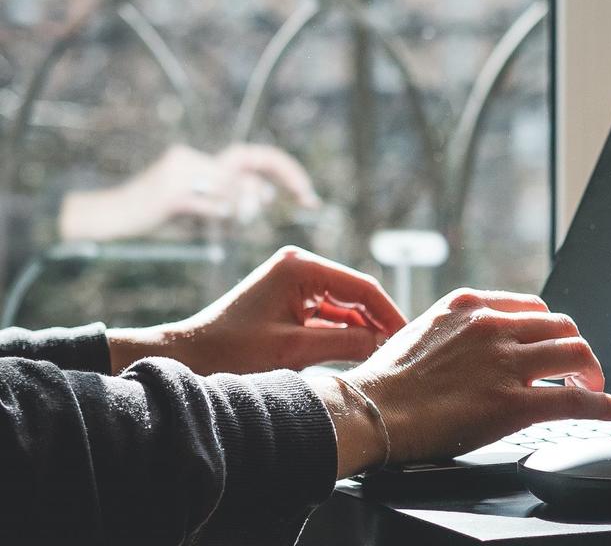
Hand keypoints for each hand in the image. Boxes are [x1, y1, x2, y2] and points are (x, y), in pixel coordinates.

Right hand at [58, 143, 321, 241]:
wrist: (106, 219)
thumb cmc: (153, 217)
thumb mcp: (196, 206)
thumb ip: (228, 198)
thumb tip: (264, 196)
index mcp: (200, 160)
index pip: (253, 156)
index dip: (285, 171)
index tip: (309, 195)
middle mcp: (192, 159)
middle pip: (251, 164)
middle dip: (285, 179)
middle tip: (306, 200)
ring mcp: (181, 174)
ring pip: (236, 190)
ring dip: (243, 210)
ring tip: (230, 220)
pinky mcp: (172, 195)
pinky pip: (215, 207)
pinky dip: (222, 217)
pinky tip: (211, 223)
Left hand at [107, 246, 406, 374]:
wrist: (188, 357)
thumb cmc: (232, 351)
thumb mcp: (294, 349)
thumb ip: (345, 343)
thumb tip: (385, 343)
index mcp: (301, 267)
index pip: (362, 287)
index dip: (389, 313)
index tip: (407, 337)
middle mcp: (300, 267)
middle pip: (355, 295)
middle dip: (378, 322)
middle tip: (401, 350)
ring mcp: (295, 284)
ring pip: (344, 308)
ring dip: (361, 331)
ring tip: (384, 356)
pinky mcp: (289, 302)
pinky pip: (327, 317)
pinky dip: (343, 335)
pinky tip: (361, 353)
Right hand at [310, 289, 610, 477]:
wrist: (368, 410)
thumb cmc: (386, 381)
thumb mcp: (423, 331)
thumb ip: (458, 331)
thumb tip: (474, 345)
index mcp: (471, 306)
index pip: (534, 307)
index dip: (551, 329)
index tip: (554, 345)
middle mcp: (494, 327)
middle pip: (563, 326)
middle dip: (577, 349)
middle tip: (579, 370)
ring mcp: (505, 364)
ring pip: (576, 352)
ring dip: (592, 372)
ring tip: (592, 388)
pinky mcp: (512, 402)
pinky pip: (573, 398)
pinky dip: (601, 403)